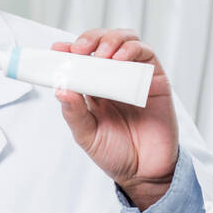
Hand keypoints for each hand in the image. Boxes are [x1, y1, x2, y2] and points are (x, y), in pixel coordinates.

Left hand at [51, 29, 177, 211]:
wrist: (144, 172)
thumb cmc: (115, 154)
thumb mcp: (86, 135)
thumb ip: (74, 113)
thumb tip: (60, 89)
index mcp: (93, 89)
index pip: (80, 60)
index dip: (68, 50)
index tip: (57, 49)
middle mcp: (113, 78)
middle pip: (102, 43)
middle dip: (89, 39)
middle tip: (79, 50)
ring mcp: (135, 77)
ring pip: (125, 41)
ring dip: (111, 40)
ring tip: (101, 55)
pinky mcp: (155, 80)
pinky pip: (146, 55)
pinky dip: (132, 50)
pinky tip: (120, 60)